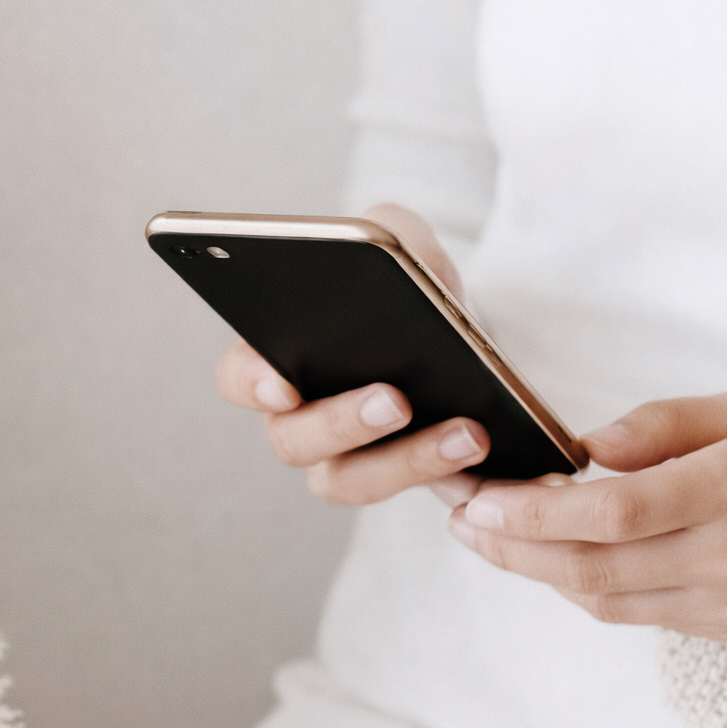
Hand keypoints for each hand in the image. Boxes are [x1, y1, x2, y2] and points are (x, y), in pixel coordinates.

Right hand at [215, 203, 490, 505]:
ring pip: (351, 480)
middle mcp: (298, 418)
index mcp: (276, 357)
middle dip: (343, 423)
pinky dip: (447, 475)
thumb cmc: (404, 282)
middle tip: (395, 400)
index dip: (253, 384)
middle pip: (294, 441)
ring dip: (408, 460)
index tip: (283, 386)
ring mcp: (346, 458)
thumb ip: (385, 234)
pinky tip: (487, 446)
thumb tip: (390, 257)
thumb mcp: (398, 239)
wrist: (454, 327)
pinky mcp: (401, 478)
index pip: (239, 378)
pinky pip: (412, 493)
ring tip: (468, 433)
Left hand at [448, 391, 726, 639]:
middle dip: (513, 549)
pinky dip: (582, 583)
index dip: (534, 514)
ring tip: (486, 536)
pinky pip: (635, 612)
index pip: (614, 513)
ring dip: (536, 571)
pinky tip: (549, 554)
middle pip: (595, 566)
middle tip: (460, 519)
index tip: (478, 501)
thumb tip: (586, 447)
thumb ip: (663, 425)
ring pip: (606, 600)